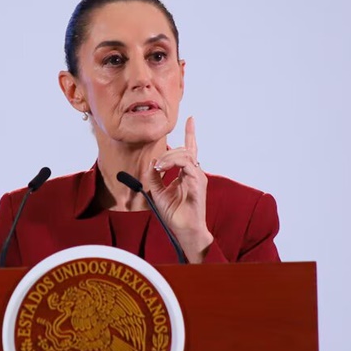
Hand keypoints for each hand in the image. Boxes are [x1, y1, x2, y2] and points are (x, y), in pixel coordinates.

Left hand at [144, 116, 213, 261]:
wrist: (184, 230)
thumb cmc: (175, 214)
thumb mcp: (158, 192)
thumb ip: (155, 177)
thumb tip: (153, 162)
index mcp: (188, 174)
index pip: (190, 150)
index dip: (191, 134)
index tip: (191, 119)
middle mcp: (195, 174)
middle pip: (185, 151)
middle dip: (169, 153)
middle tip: (157, 166)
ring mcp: (198, 177)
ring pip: (185, 155)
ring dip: (169, 158)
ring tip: (159, 168)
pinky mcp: (198, 183)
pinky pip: (187, 165)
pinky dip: (173, 164)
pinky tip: (163, 169)